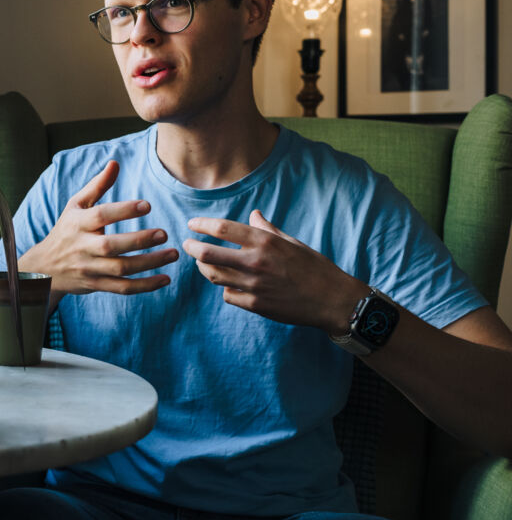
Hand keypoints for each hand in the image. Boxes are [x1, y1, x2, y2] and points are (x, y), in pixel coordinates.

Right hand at [21, 161, 177, 296]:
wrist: (45, 267)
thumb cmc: (66, 230)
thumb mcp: (76, 205)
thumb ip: (97, 185)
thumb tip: (115, 163)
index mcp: (77, 223)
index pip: (101, 216)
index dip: (123, 210)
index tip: (147, 205)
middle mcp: (82, 247)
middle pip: (111, 246)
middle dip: (139, 240)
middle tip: (164, 233)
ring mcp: (89, 268)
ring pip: (120, 268)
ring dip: (149, 263)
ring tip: (172, 253)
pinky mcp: (96, 285)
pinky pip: (122, 288)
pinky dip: (145, 286)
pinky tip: (165, 278)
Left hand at [183, 210, 365, 333]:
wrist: (332, 299)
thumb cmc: (313, 267)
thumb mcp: (291, 242)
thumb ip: (267, 229)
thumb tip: (254, 214)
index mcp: (265, 242)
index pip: (222, 228)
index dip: (202, 224)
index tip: (192, 224)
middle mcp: (255, 262)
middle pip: (208, 253)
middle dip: (192, 247)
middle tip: (187, 244)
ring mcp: (254, 285)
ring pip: (213, 275)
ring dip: (204, 267)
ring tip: (202, 262)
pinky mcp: (255, 305)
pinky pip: (228, 295)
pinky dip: (225, 288)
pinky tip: (227, 284)